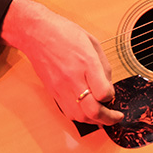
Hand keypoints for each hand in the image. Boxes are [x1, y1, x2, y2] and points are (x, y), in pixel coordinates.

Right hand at [0, 0, 123, 125]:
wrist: (37, 33)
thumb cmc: (64, 33)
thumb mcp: (92, 42)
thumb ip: (103, 66)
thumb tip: (108, 87)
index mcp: (86, 62)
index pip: (103, 92)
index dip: (111, 96)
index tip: (112, 93)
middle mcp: (73, 78)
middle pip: (92, 111)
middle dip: (108, 118)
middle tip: (115, 116)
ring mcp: (60, 87)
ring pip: (79, 116)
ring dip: (93, 120)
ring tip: (102, 114)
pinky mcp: (53, 92)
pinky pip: (68, 112)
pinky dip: (80, 116)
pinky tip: (86, 110)